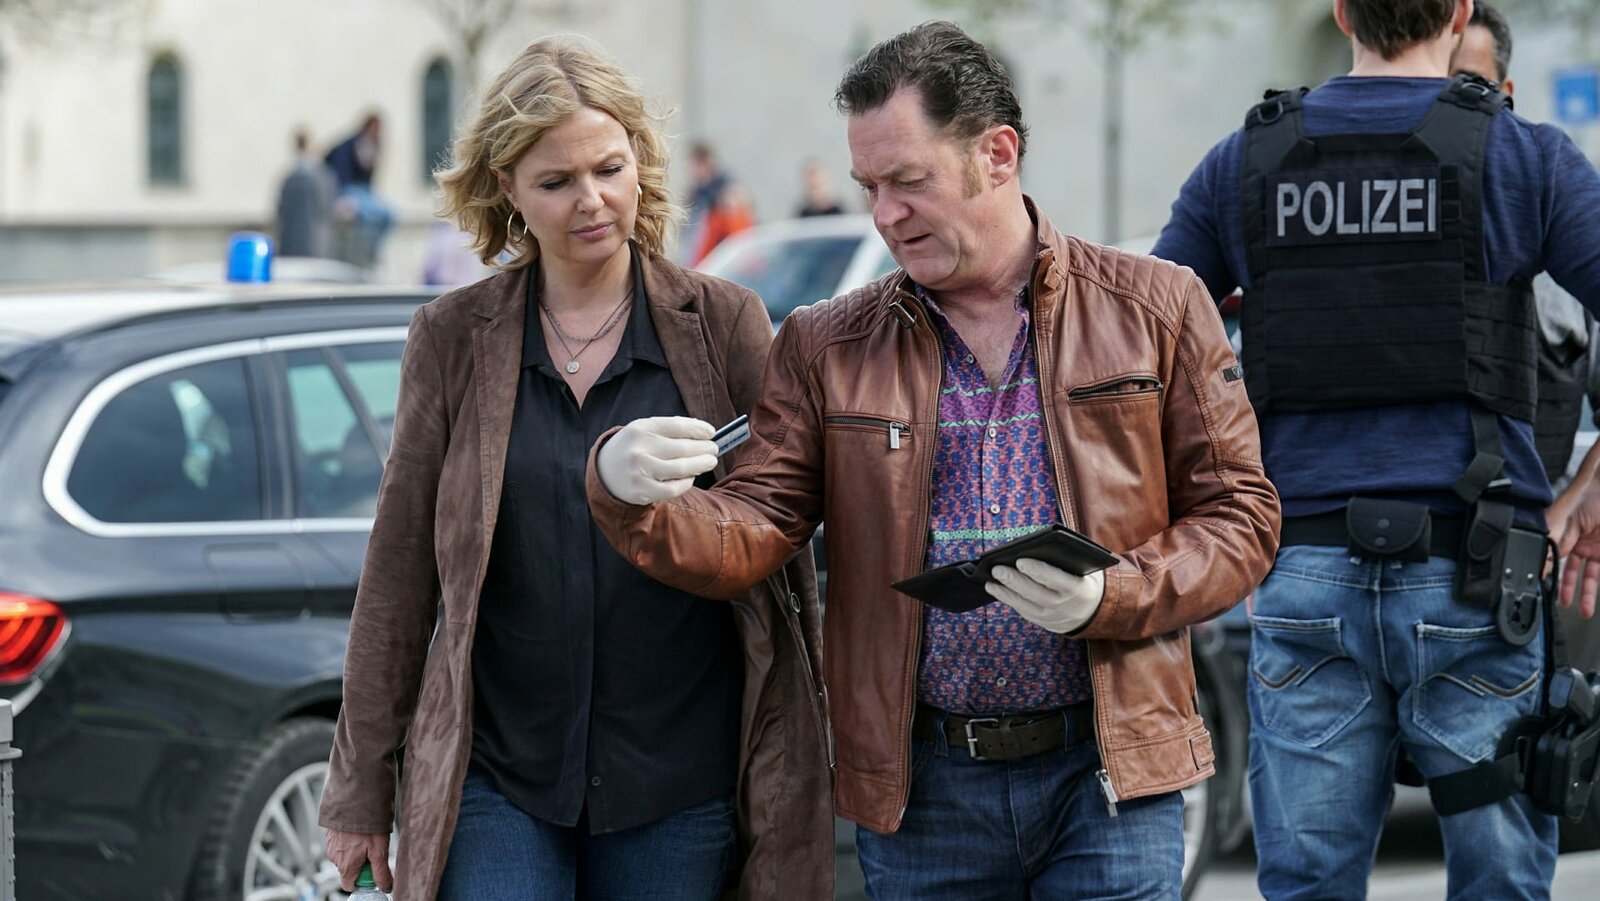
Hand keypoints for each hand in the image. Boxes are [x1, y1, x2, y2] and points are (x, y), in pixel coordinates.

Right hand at [325, 829, 391, 891]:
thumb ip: (381, 872)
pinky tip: (360, 828)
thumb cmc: (367, 823)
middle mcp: (335, 857)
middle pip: (349, 869)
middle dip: (362, 863)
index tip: (374, 871)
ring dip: (357, 849)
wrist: (354, 798)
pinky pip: (342, 842)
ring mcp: (331, 845)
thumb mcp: (380, 850)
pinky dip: (351, 839)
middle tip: (375, 848)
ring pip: (346, 855)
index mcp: (346, 865)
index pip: (349, 885)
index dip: (363, 881)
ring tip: (368, 834)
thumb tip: (386, 887)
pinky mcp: (331, 833)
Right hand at [597, 416, 719, 504]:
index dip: (698, 429)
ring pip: (680, 469)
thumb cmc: (633, 449)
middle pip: (682, 448)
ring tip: (709, 462)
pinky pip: (672, 489)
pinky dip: (686, 483)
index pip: (677, 426)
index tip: (712, 432)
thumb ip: (669, 429)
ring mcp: (638, 470)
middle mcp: (638, 448)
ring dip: (700, 465)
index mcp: (640, 428)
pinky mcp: (640, 490)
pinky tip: (691, 478)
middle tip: (714, 450)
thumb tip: (702, 430)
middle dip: (704, 448)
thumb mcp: (644, 431)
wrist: (604, 472)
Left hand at [985, 558, 1105, 633]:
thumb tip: (1032, 547)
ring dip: (1005, 592)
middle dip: (1014, 581)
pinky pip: (1022, 611)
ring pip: (1025, 605)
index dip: (1037, 570)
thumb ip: (1065, 560)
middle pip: (1035, 593)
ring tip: (990, 580)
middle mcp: (1065, 606)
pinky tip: (996, 589)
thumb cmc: (1082, 579)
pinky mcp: (1042, 622)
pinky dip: (1008, 600)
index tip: (1020, 560)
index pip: (1056, 579)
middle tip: (997, 569)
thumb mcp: (1084, 569)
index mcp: (1078, 589)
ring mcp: (1052, 617)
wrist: (1092, 611)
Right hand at [1553, 476, 1599, 618]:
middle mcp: (1572, 541)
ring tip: (1584, 610)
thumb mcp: (1566, 519)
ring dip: (1585, 594)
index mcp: (1556, 532)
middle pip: (1565, 571)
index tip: (1538, 591)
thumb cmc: (1589, 493)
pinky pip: (1599, 572)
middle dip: (1563, 590)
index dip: (1543, 575)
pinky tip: (1595, 597)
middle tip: (1560, 604)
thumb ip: (1554, 541)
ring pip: (1586, 575)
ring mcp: (1590, 546)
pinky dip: (1597, 586)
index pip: (1547, 558)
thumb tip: (1539, 563)